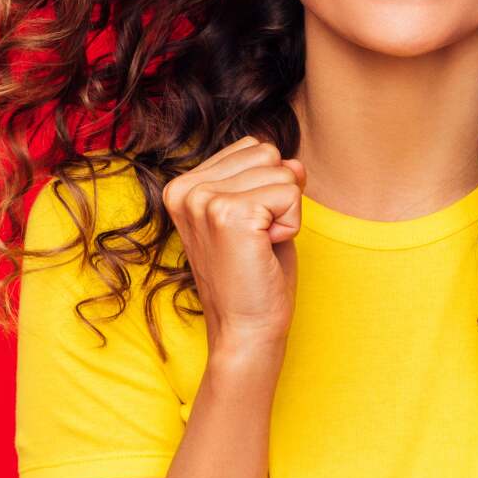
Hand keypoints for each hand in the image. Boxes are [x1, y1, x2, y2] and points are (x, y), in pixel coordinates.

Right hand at [160, 135, 304, 362]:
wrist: (246, 330)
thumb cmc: (253, 277)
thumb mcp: (256, 214)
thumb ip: (268, 179)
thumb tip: (295, 161)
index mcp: (183, 186)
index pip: (252, 148)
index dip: (266, 188)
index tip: (247, 229)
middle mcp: (185, 188)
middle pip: (268, 154)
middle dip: (278, 197)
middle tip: (255, 241)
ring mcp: (204, 201)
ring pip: (283, 171)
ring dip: (286, 212)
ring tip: (259, 246)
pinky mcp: (230, 215)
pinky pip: (291, 194)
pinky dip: (291, 226)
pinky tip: (265, 250)